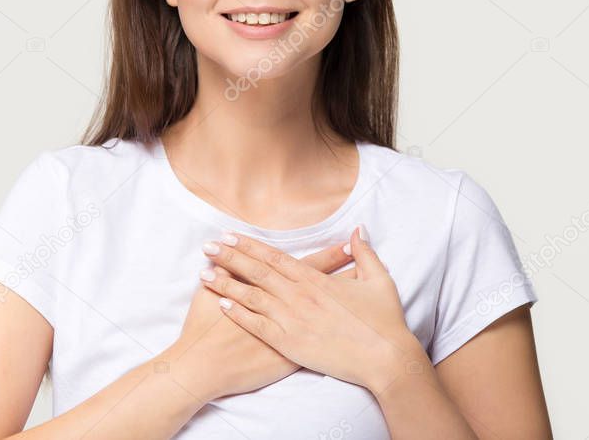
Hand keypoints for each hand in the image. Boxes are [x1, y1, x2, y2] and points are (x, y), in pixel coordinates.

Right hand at [166, 241, 354, 400]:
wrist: (205, 365)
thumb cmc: (203, 329)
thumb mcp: (208, 291)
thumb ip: (222, 271)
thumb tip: (225, 255)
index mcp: (268, 289)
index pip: (304, 266)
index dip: (328, 256)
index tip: (347, 244)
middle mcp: (284, 307)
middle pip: (320, 283)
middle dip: (340, 269)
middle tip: (360, 253)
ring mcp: (289, 330)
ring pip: (324, 312)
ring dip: (344, 297)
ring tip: (364, 284)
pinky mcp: (289, 353)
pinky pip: (319, 339)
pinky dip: (335, 330)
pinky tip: (349, 325)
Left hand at [199, 226, 420, 391]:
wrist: (385, 358)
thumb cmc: (383, 321)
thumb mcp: (378, 280)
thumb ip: (364, 253)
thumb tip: (357, 231)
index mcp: (316, 280)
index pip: (275, 257)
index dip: (250, 245)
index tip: (230, 236)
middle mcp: (299, 296)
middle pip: (257, 272)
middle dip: (229, 257)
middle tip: (208, 247)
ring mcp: (293, 320)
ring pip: (251, 296)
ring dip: (226, 283)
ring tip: (203, 273)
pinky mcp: (290, 343)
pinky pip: (258, 326)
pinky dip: (239, 314)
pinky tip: (222, 305)